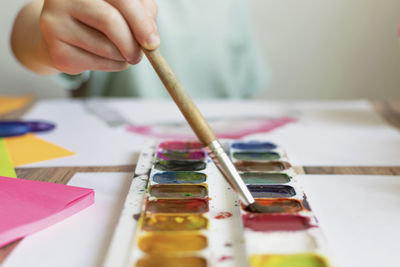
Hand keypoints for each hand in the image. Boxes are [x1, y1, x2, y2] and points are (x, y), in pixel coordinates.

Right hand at [12, 0, 158, 73]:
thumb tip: (150, 37)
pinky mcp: (56, 51)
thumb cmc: (101, 16)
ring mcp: (55, 23)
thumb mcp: (126, 8)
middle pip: (110, 21)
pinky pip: (95, 64)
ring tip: (123, 54)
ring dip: (123, 58)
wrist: (67, 35)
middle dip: (132, 44)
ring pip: (105, 47)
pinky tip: (107, 59)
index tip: (153, 42)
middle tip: (140, 55)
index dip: (140, 21)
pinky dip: (111, 66)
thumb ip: (143, 14)